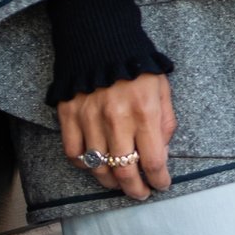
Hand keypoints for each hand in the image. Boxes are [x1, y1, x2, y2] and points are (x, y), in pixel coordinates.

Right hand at [57, 74, 176, 201]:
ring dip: (111, 182)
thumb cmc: (138, 66)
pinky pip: (74, 154)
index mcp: (145, 112)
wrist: (102, 40)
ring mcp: (89, 119)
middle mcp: (116, 120)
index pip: (154, 161)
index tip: (161, 185)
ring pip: (98, 167)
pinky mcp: (68, 116)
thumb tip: (162, 153)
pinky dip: (85, 165)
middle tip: (140, 194)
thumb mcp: (163, 89)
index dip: (159, 180)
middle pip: (124, 171)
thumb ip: (166, 122)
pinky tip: (96, 164)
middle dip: (135, 189)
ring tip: (120, 183)